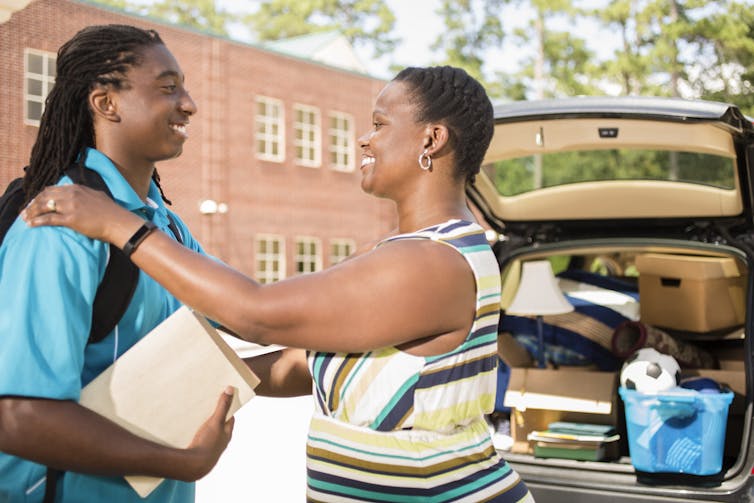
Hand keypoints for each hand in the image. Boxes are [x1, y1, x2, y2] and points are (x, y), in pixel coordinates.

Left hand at [22, 184, 141, 244]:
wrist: (119, 222)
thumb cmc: (112, 212)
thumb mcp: (98, 197)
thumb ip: (86, 194)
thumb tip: (82, 195)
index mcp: (78, 188)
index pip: (53, 189)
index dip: (42, 195)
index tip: (36, 202)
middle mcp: (72, 194)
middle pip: (45, 196)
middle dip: (33, 203)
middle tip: (27, 210)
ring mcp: (71, 206)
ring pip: (44, 206)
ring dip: (32, 211)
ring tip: (25, 218)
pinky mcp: (71, 219)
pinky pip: (49, 219)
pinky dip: (37, 221)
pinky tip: (31, 224)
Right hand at [182, 386, 235, 479]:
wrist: (194, 465)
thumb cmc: (208, 443)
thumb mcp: (216, 421)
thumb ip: (223, 406)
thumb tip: (230, 389)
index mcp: (227, 434)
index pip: (230, 417)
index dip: (227, 407)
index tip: (223, 397)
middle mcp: (221, 440)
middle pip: (219, 424)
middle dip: (215, 414)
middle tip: (208, 403)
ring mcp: (210, 446)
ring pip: (209, 431)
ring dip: (205, 423)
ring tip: (197, 413)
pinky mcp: (200, 450)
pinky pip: (200, 437)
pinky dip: (197, 431)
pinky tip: (189, 427)